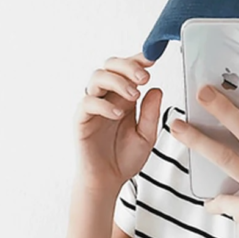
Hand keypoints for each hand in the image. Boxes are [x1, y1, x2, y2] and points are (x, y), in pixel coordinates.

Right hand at [75, 51, 161, 192]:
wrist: (109, 180)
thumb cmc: (125, 158)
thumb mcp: (146, 136)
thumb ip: (150, 113)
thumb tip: (157, 89)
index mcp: (124, 98)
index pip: (128, 70)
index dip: (139, 60)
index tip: (153, 57)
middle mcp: (108, 97)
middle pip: (110, 65)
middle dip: (128, 66)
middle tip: (144, 77)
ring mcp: (93, 107)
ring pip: (97, 77)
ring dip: (117, 81)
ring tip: (133, 95)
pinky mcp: (82, 119)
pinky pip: (88, 103)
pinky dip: (104, 105)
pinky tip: (118, 114)